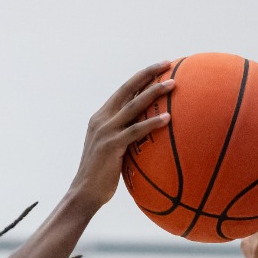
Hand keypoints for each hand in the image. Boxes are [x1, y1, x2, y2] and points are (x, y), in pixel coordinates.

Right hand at [68, 62, 173, 208]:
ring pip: (134, 105)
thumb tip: (145, 135)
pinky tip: (168, 119)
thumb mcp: (111, 150)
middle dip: (148, 74)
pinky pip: (136, 130)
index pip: (123, 91)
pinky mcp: (112, 145)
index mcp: (101, 118)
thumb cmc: (101, 177)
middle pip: (128, 89)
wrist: (84, 193)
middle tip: (168, 64)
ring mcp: (106, 131)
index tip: (158, 67)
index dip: (140, 77)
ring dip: (154, 92)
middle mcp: (102, 119)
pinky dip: (152, 123)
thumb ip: (124, 137)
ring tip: (173, 84)